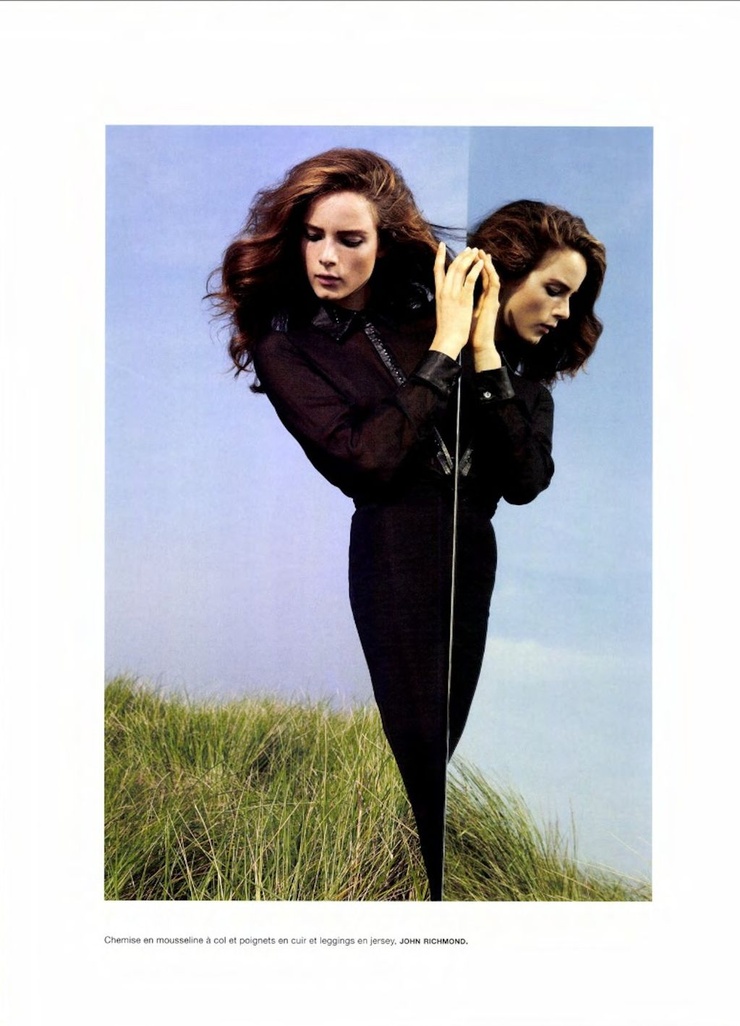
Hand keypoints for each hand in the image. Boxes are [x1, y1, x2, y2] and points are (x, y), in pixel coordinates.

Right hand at [429, 243, 483, 359]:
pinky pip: (470, 279)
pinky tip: (481, 263)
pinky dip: (476, 269)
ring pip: (460, 270)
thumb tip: (445, 292)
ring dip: (468, 258)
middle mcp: (444, 291)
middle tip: (469, 248)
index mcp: (438, 293)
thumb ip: (444, 298)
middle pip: (451, 267)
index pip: (436, 270)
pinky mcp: (464, 299)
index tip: (441, 245)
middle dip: (460, 255)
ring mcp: (453, 294)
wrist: (448, 339)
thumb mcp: (442, 309)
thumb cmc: (446, 329)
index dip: (438, 256)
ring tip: (476, 251)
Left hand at [471, 251, 501, 370]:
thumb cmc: (470, 332)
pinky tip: (486, 265)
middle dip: (478, 261)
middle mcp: (486, 297)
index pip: (475, 279)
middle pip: (484, 275)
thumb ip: (461, 303)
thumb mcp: (464, 313)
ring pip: (491, 276)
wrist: (479, 344)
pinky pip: (494, 284)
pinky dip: (490, 274)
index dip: (472, 267)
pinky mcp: (493, 303)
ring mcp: (491, 299)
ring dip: (486, 264)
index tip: (466, 257)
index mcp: (478, 298)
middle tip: (474, 249)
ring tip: (481, 253)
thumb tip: (452, 298)